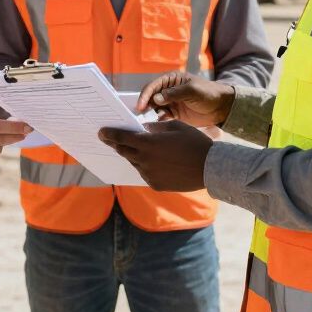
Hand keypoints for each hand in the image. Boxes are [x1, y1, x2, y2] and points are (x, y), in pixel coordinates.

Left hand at [98, 120, 212, 190]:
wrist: (210, 168)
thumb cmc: (194, 143)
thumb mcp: (176, 127)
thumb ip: (156, 128)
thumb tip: (145, 130)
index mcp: (148, 143)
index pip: (121, 138)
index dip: (109, 135)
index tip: (101, 133)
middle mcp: (145, 160)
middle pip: (124, 151)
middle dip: (116, 144)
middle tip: (111, 140)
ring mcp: (149, 174)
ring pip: (134, 162)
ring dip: (133, 155)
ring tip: (137, 149)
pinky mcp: (155, 184)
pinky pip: (145, 173)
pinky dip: (145, 166)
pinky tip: (153, 162)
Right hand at [136, 72, 235, 127]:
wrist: (221, 108)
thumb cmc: (208, 93)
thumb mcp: (192, 91)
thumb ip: (174, 94)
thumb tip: (156, 98)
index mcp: (171, 80)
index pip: (153, 86)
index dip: (145, 95)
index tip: (140, 106)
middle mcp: (168, 90)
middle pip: (151, 97)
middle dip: (144, 105)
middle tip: (138, 115)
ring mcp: (170, 103)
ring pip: (154, 108)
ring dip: (149, 113)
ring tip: (144, 121)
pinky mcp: (174, 114)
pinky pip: (161, 117)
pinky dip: (157, 121)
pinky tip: (155, 126)